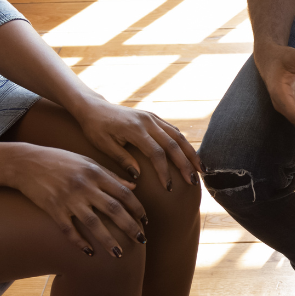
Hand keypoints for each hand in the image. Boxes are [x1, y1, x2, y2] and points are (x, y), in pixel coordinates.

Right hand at [7, 144, 147, 255]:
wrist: (26, 163)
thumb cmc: (60, 161)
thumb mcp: (87, 162)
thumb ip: (110, 175)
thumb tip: (133, 186)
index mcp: (95, 173)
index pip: (123, 193)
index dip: (137, 208)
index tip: (145, 221)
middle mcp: (84, 186)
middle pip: (113, 209)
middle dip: (130, 226)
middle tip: (141, 241)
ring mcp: (68, 198)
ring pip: (93, 223)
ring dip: (108, 240)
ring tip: (119, 254)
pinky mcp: (53, 209)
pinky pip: (69, 230)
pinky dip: (79, 242)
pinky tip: (89, 252)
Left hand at [73, 98, 200, 191]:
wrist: (93, 107)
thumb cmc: (95, 128)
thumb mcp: (103, 145)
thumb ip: (122, 159)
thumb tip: (138, 176)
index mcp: (135, 129)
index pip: (157, 153)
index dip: (165, 172)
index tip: (169, 188)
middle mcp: (147, 121)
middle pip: (173, 144)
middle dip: (185, 164)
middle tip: (193, 182)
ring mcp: (152, 118)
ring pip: (178, 136)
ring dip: (191, 153)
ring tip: (201, 169)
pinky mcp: (154, 118)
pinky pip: (173, 131)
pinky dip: (184, 144)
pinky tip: (191, 156)